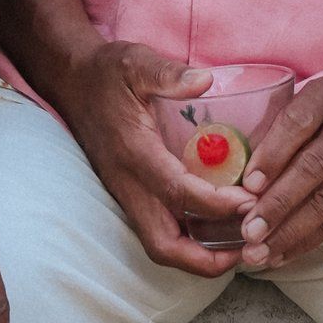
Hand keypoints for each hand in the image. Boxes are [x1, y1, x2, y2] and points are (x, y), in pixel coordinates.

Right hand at [54, 43, 249, 277]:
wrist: (71, 82)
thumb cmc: (106, 72)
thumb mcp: (135, 62)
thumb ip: (168, 73)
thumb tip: (205, 80)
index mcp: (135, 152)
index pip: (177, 192)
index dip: (216, 204)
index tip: (251, 201)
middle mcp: (129, 184)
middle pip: (163, 244)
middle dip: (205, 259)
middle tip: (248, 246)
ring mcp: (126, 195)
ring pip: (159, 245)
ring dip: (197, 257)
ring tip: (239, 247)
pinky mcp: (128, 196)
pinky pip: (158, 232)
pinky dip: (188, 243)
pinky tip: (216, 230)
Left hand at [235, 59, 322, 266]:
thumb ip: (288, 122)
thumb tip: (244, 161)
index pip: (299, 122)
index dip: (273, 153)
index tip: (249, 183)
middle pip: (312, 169)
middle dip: (278, 204)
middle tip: (247, 231)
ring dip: (290, 231)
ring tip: (258, 252)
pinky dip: (310, 239)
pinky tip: (283, 253)